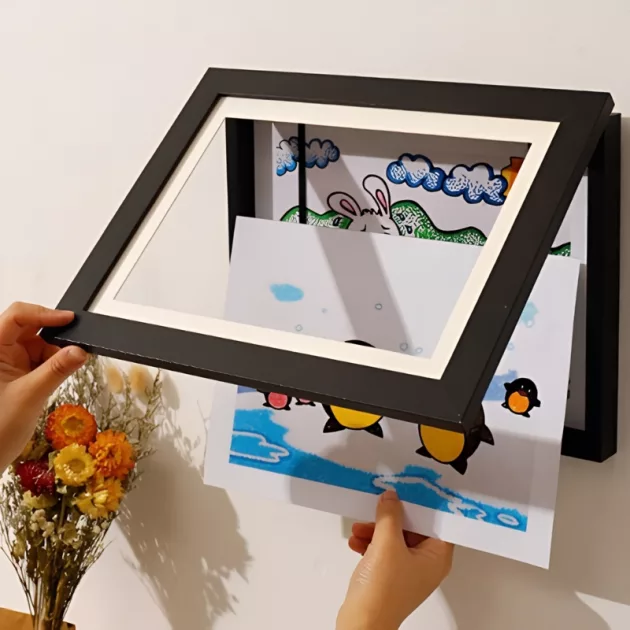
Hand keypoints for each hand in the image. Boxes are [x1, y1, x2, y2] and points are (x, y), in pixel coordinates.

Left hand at [0, 302, 87, 470]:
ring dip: (53, 355)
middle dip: (53, 338)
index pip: (17, 316)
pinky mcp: (16, 374)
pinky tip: (54, 378)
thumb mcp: (31, 395)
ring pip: (37, 344)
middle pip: (29, 328)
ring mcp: (7, 363)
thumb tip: (80, 350)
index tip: (69, 320)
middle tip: (73, 349)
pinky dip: (51, 366)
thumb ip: (58, 370)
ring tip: (61, 371)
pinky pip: (39, 360)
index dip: (44, 314)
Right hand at [337, 490, 453, 629]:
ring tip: (360, 529)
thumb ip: (390, 515)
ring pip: (395, 538)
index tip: (410, 489)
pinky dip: (371, 544)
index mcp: (437, 557)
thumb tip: (391, 497)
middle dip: (391, 518)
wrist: (361, 622)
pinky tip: (356, 541)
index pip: (437, 522)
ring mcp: (408, 571)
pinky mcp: (391, 576)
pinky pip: (384, 551)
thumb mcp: (386, 543)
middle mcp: (426, 564)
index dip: (423, 505)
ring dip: (376, 530)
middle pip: (413, 528)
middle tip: (379, 507)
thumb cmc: (382, 591)